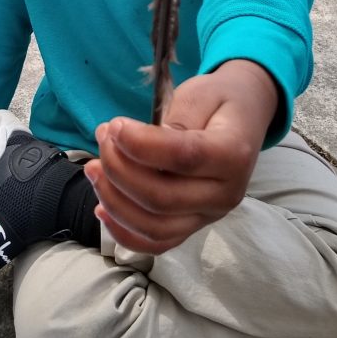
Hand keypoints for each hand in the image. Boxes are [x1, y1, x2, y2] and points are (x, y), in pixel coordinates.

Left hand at [84, 61, 278, 253]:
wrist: (243, 117)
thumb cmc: (218, 101)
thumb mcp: (200, 94)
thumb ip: (176, 119)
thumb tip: (139, 145)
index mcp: (233, 155)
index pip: (183, 158)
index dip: (140, 145)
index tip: (115, 126)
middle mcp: (226, 194)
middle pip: (162, 198)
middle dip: (118, 169)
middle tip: (103, 137)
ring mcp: (209, 216)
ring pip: (154, 227)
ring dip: (114, 199)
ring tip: (93, 167)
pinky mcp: (192, 227)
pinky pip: (155, 243)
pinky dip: (123, 231)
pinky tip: (101, 207)